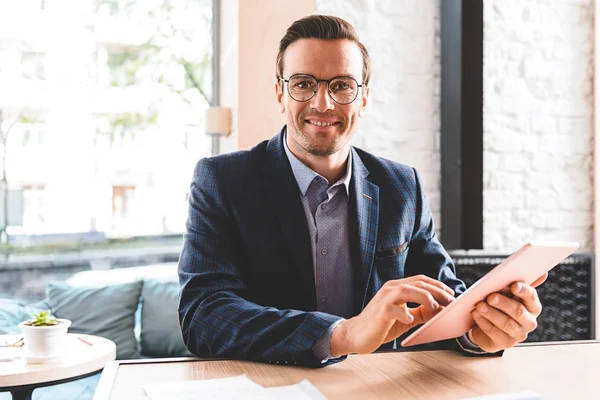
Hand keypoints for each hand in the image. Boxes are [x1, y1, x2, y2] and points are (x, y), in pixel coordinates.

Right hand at [330, 275, 454, 355]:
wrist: (356, 334)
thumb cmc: (380, 325)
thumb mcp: (405, 317)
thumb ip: (420, 312)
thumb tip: (440, 311)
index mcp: (396, 288)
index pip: (420, 280)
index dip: (438, 285)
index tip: (451, 294)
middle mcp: (391, 289)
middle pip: (418, 283)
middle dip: (438, 291)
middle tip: (450, 301)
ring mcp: (384, 299)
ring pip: (408, 290)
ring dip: (425, 297)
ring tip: (435, 308)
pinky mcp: (380, 312)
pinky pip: (394, 309)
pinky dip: (404, 314)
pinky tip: (410, 320)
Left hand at [469, 273, 546, 352]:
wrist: (487, 326)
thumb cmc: (500, 305)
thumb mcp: (508, 293)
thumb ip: (521, 284)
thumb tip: (544, 273)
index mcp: (533, 307)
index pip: (532, 298)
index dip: (523, 291)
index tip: (513, 285)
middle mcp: (529, 322)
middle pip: (518, 311)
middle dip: (503, 303)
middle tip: (490, 297)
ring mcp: (518, 334)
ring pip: (506, 323)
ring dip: (491, 313)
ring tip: (478, 305)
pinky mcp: (505, 343)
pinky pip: (494, 333)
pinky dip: (483, 322)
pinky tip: (476, 314)